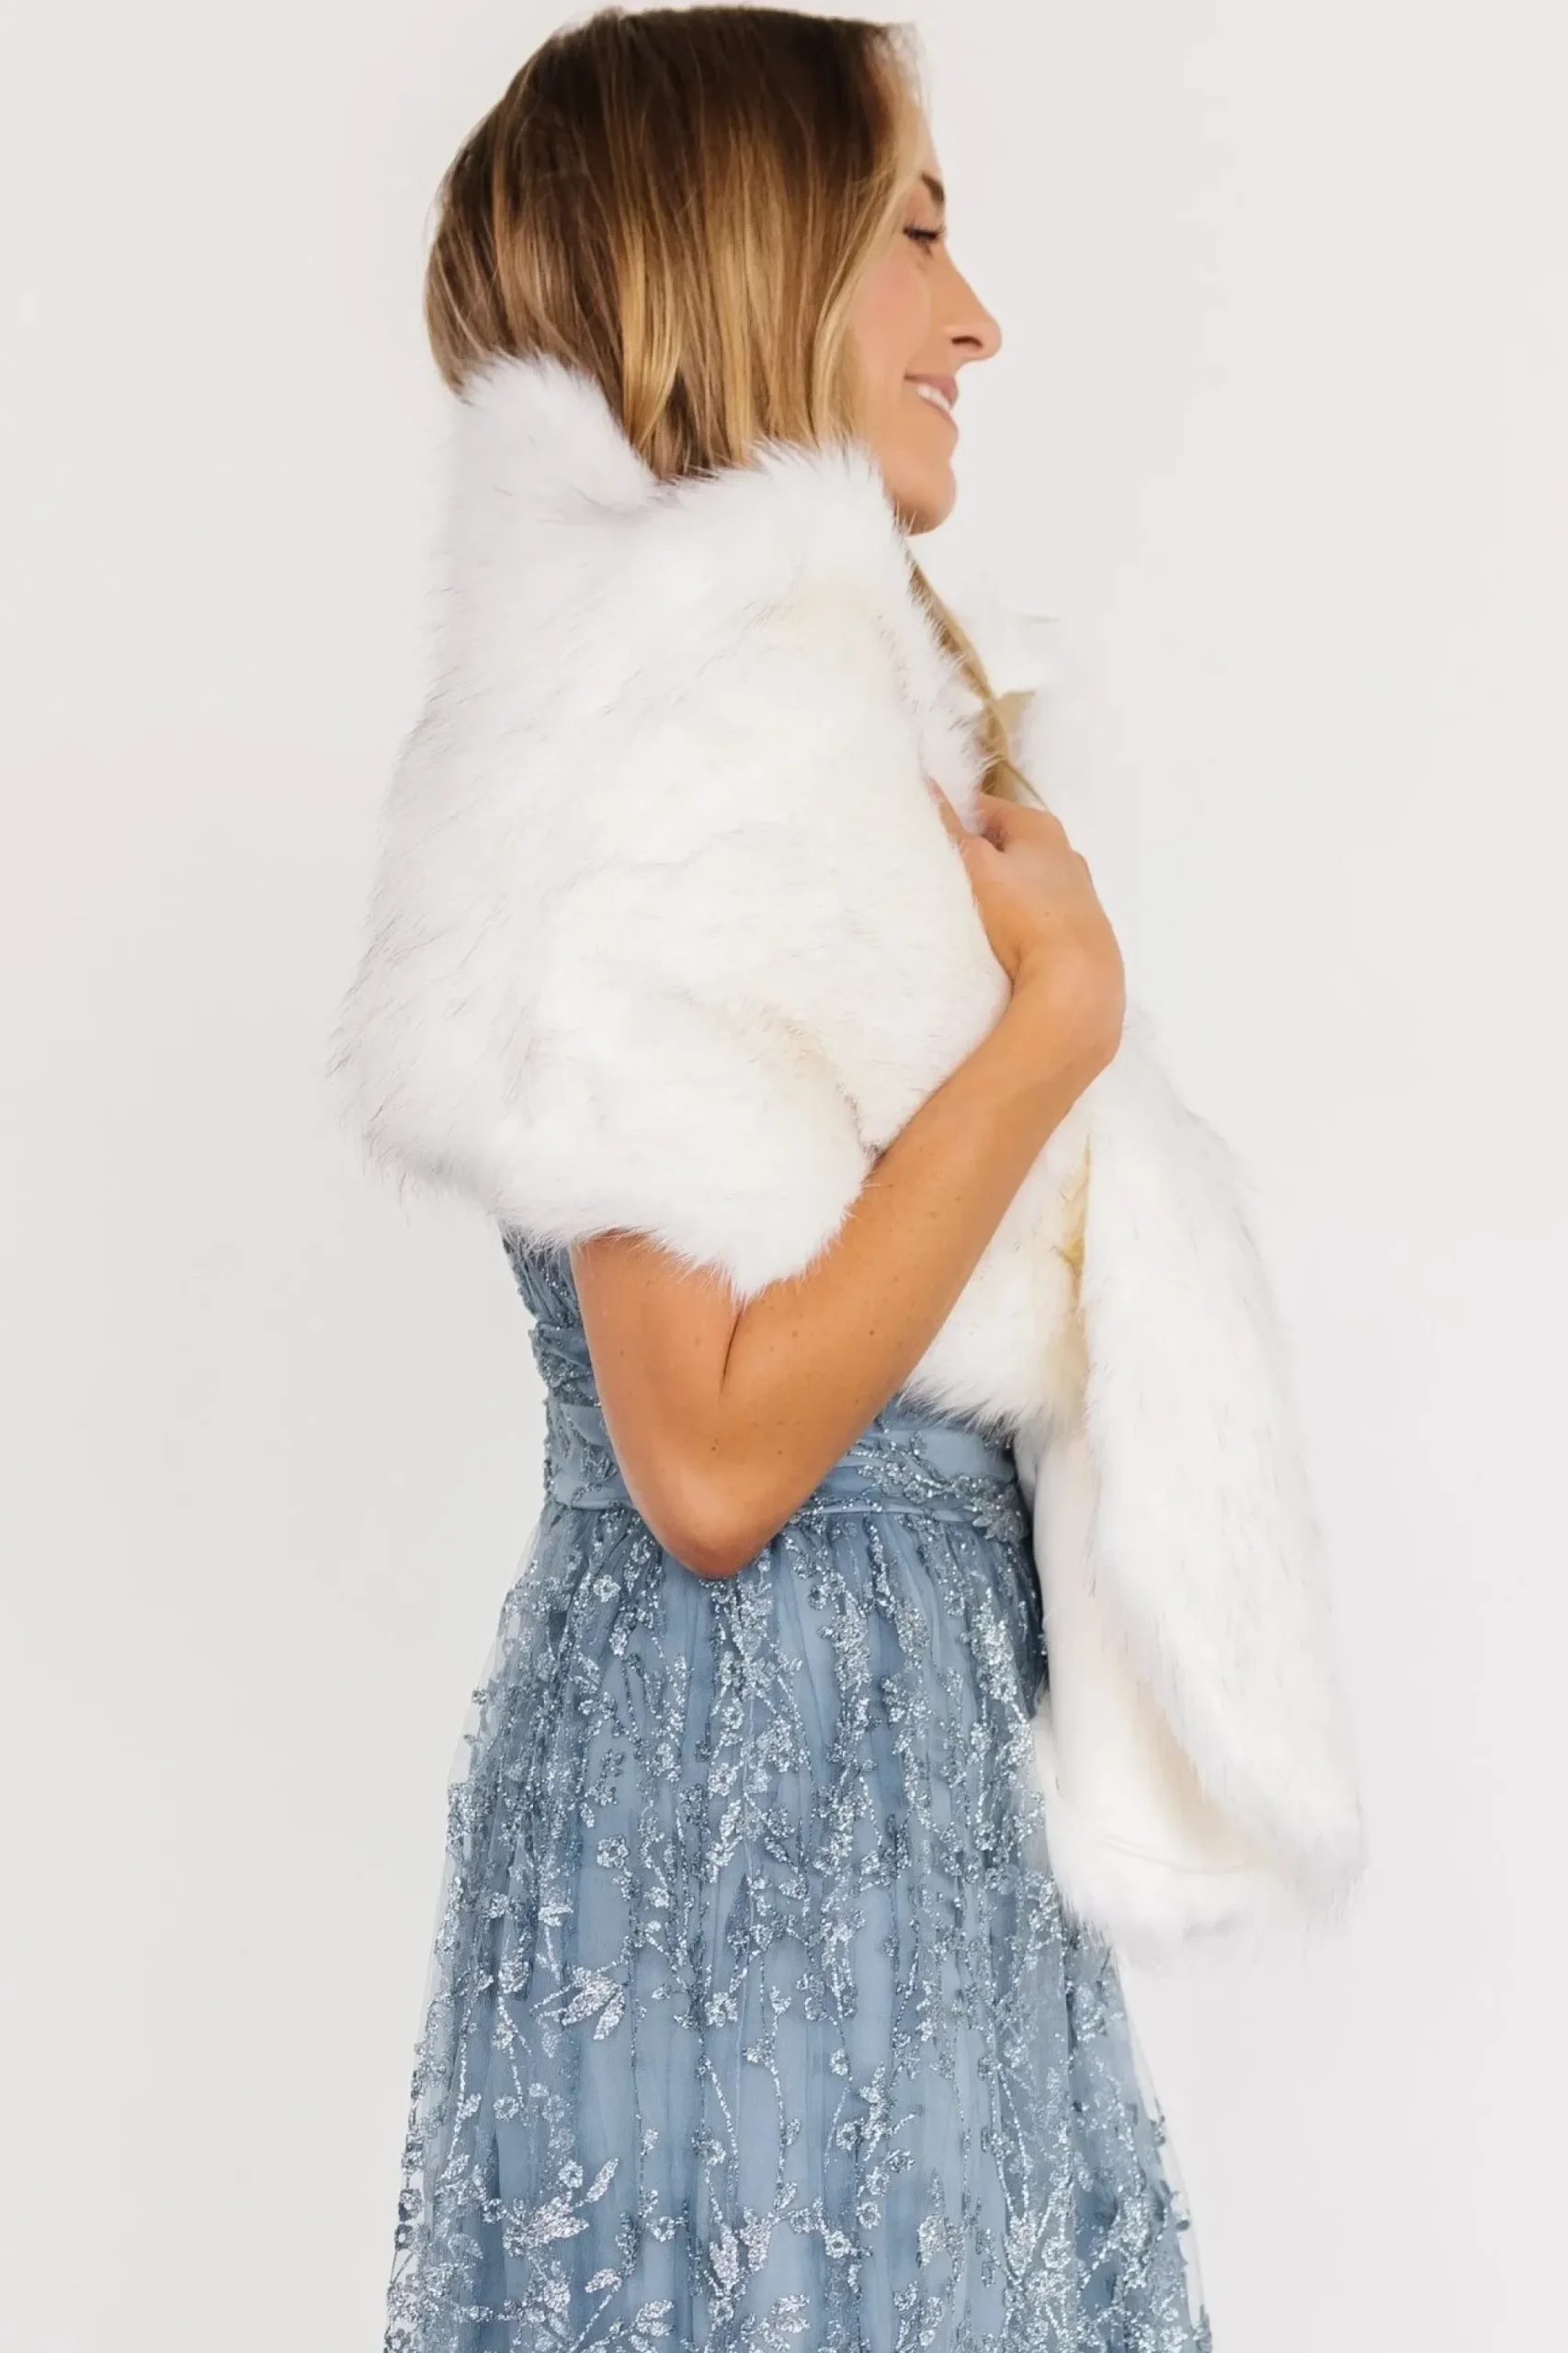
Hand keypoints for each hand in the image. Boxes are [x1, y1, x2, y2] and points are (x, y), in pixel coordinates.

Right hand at [928, 781, 1125, 1075]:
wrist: (1077, 981)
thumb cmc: (1023, 914)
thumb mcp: (976, 865)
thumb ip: (950, 828)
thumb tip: (927, 783)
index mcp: (1041, 826)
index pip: (985, 808)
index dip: (953, 819)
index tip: (926, 839)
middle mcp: (1066, 852)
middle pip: (1007, 844)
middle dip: (976, 857)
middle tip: (941, 878)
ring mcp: (1077, 892)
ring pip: (1023, 880)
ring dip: (997, 890)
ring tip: (968, 912)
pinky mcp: (1078, 928)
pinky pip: (1037, 911)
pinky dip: (1017, 916)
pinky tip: (1001, 938)